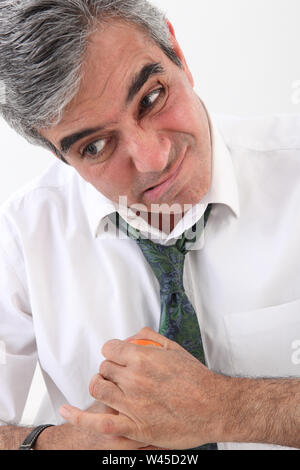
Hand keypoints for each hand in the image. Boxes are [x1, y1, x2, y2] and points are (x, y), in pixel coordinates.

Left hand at [60, 327, 230, 448]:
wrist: (214, 407)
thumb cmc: (198, 380)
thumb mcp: (176, 350)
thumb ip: (152, 338)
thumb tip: (136, 334)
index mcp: (142, 359)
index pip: (110, 348)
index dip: (111, 351)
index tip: (115, 356)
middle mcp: (134, 379)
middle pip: (104, 368)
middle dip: (108, 369)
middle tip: (119, 375)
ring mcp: (132, 403)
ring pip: (99, 388)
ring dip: (100, 385)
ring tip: (108, 388)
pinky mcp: (134, 426)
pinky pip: (99, 422)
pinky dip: (79, 417)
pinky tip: (67, 411)